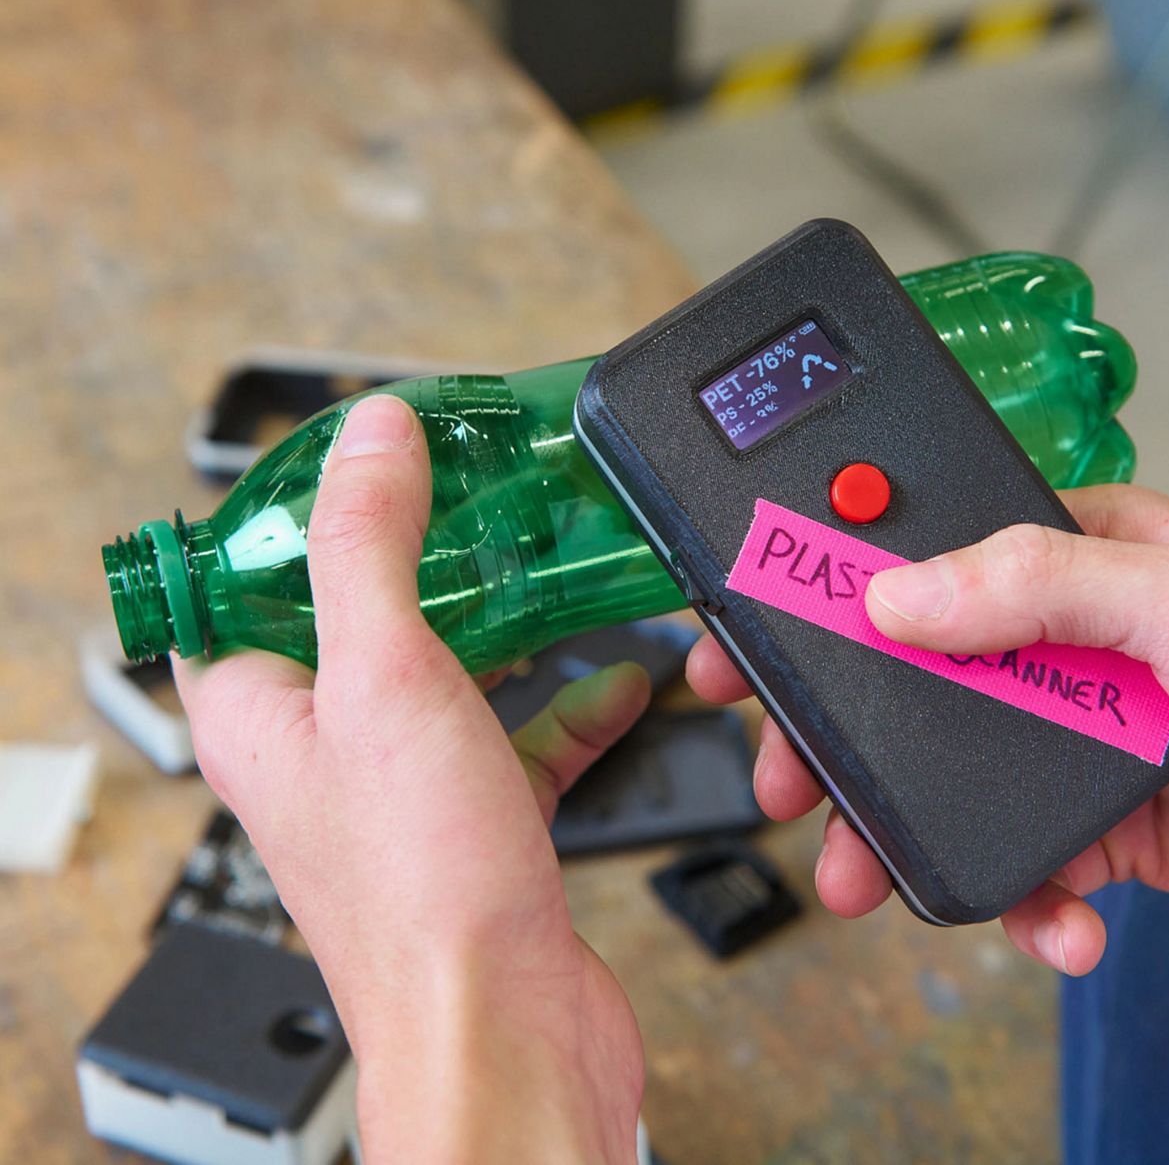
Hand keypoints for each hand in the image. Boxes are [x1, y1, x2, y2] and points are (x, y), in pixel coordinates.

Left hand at [176, 395, 648, 1164]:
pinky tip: (619, 678)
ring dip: (505, 622)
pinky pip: (518, 736)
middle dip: (426, 550)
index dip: (297, 506)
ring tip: (555, 565)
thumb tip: (369, 436)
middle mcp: (322, 749)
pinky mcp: (478, 822)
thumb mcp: (386, 677)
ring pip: (448, 671)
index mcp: (262, 711)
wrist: (508, 1035)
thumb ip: (368, 546)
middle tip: (481, 490)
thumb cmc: (423, 896)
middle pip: (362, 613)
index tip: (366, 449)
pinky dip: (568, 703)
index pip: (244, 578)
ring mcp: (403, 787)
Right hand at [688, 485, 1168, 974]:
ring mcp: (1091, 734)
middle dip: (843, 734)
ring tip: (866, 880)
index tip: (753, 628)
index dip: (829, 585)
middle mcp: (1075, 638)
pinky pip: (1032, 863)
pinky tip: (1061, 920)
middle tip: (786, 780)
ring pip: (957, 778)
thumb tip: (895, 595)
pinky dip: (1027, 902)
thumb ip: (1033, 585)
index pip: (925, 552)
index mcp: (1082, 552)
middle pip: (917, 675)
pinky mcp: (1118, 825)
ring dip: (908, 832)